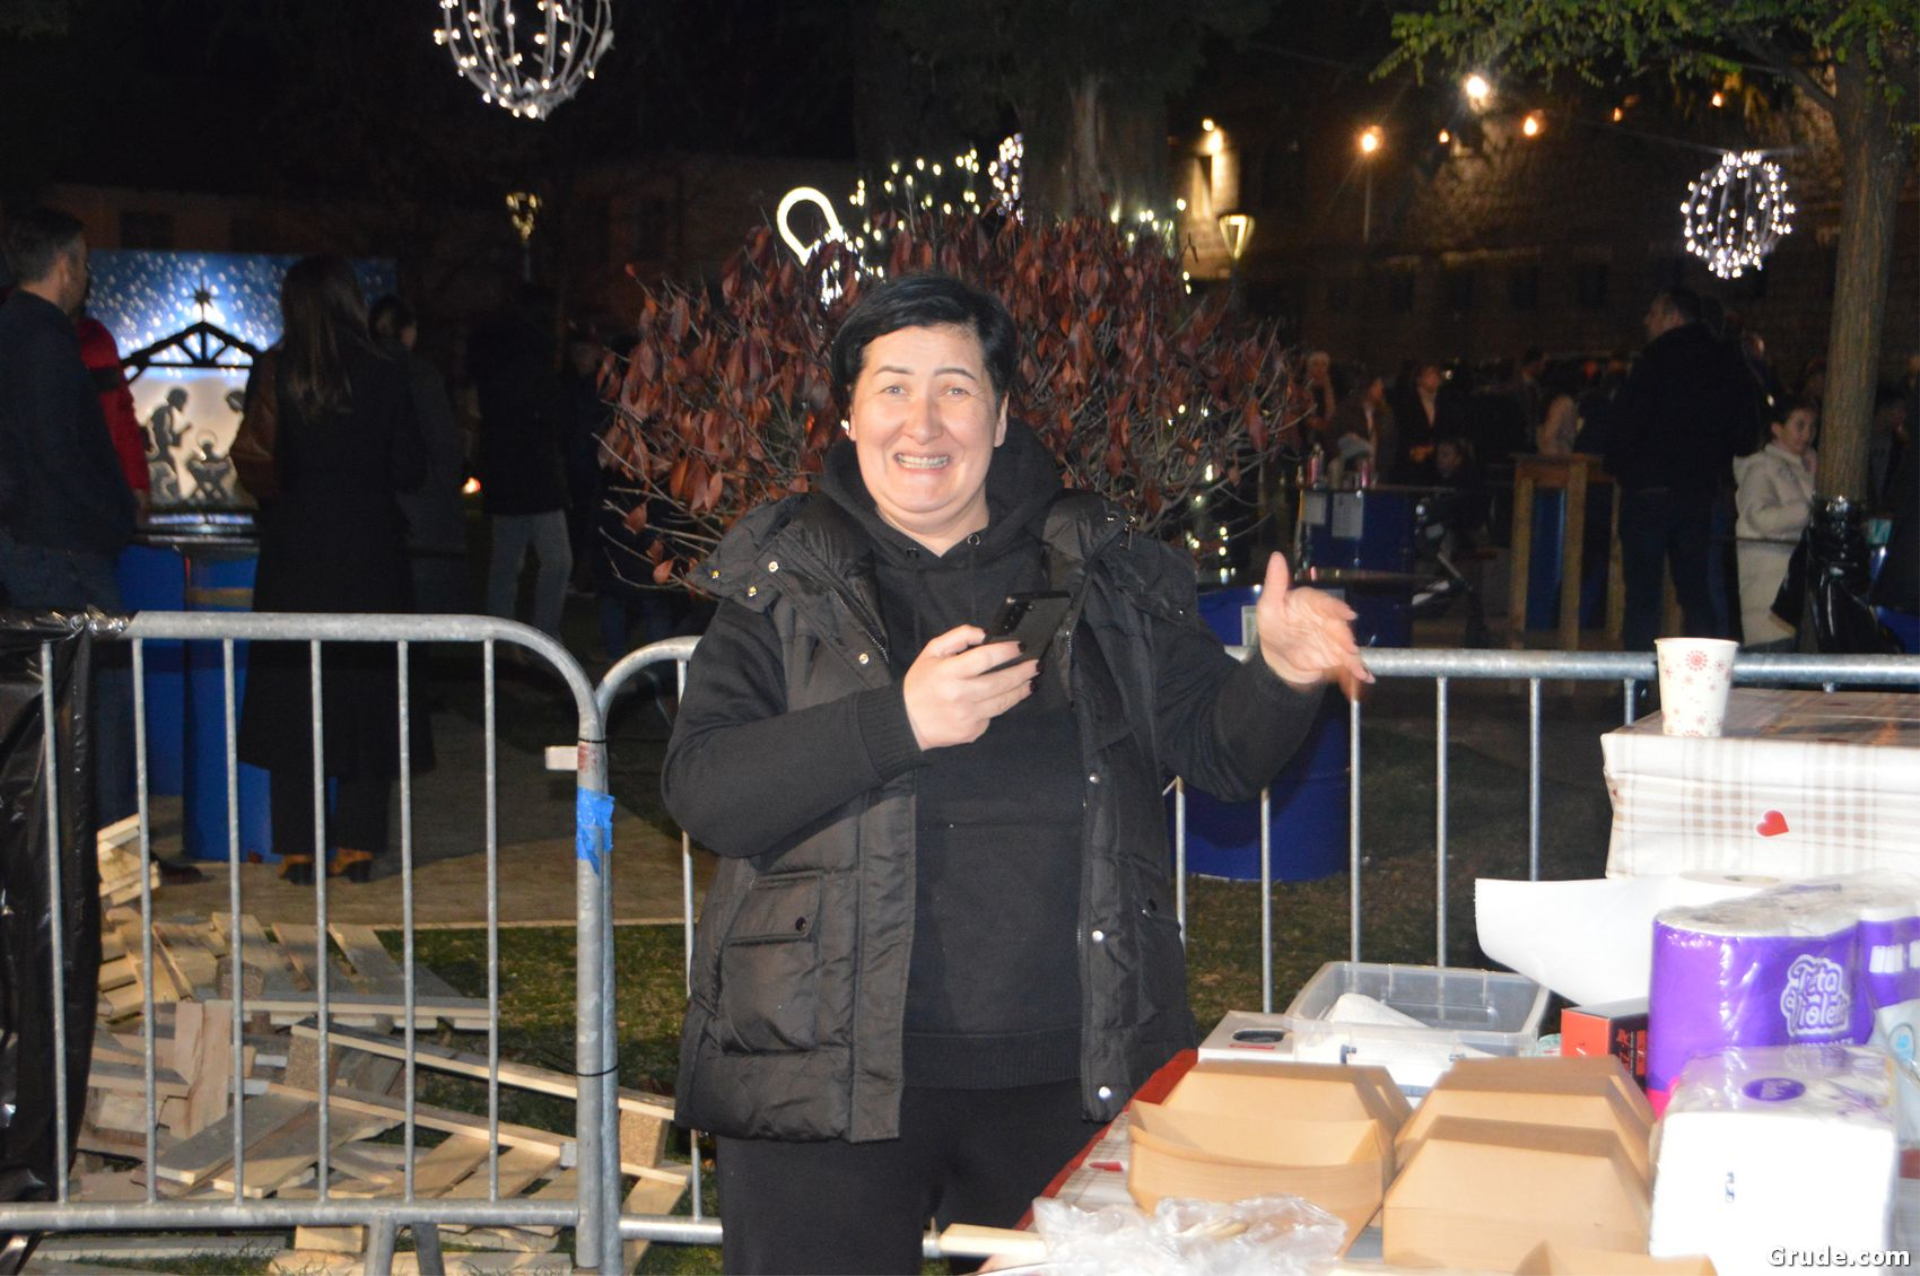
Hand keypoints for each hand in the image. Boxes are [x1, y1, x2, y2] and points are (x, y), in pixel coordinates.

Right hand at [902, 624, 1038, 749]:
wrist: (906, 723)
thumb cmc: (920, 684)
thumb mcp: (931, 652)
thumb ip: (958, 637)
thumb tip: (985, 634)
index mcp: (948, 672)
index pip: (984, 659)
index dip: (1005, 651)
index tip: (1021, 646)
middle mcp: (959, 695)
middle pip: (1000, 682)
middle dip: (1022, 672)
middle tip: (1036, 664)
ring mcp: (967, 717)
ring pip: (1003, 702)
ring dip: (1020, 690)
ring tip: (1031, 681)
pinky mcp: (972, 732)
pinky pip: (992, 716)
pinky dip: (999, 706)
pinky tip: (1005, 698)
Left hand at [1253, 553, 1372, 699]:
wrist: (1279, 660)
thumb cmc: (1274, 629)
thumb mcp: (1268, 607)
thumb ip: (1275, 584)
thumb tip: (1277, 556)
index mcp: (1312, 603)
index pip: (1325, 603)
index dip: (1336, 608)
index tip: (1347, 614)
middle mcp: (1327, 618)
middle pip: (1340, 625)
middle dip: (1345, 636)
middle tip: (1349, 647)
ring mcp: (1335, 637)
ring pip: (1347, 644)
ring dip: (1353, 655)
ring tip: (1356, 664)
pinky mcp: (1339, 655)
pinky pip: (1349, 662)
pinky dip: (1358, 670)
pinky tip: (1365, 676)